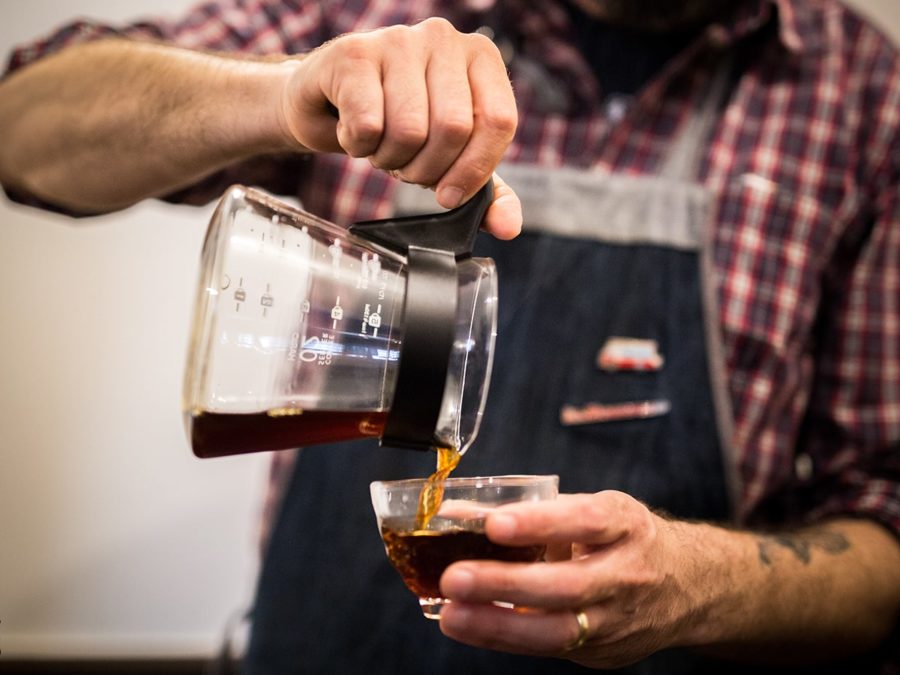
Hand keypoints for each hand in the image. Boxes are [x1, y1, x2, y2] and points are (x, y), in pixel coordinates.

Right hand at [279, 18, 520, 238]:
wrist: (327, 102)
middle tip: (406, 165)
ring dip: (390, 159)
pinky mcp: (354, 55)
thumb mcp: (449, 158)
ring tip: (381, 146)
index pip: (499, 121)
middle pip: (454, 128)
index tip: (449, 195)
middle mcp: (444, 38)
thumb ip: (485, 191)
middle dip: (426, 169)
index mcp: (480, 58)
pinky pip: (368, 125)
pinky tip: (354, 131)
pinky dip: (358, 146)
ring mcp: (398, 40)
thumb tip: (507, 226)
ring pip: (409, 130)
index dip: (474, 169)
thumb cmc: (395, 123)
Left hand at [438, 491, 700, 668]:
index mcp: (625, 525)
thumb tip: (458, 513)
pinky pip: (550, 647)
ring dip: (498, 625)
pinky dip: (507, 638)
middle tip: (455, 577)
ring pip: (558, 629)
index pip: (585, 521)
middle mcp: (626, 574)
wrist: (689, 585)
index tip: (495, 523)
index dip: (540, 523)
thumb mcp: (591, 510)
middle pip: (567, 585)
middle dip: (506, 584)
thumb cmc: (624, 539)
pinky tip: (471, 625)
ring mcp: (617, 620)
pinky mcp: (603, 652)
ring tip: (453, 614)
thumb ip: (530, 511)